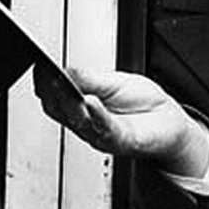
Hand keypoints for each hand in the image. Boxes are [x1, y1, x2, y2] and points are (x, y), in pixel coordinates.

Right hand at [33, 64, 208, 175]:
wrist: (168, 123)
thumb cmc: (143, 104)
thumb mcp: (114, 82)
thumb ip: (88, 78)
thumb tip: (63, 69)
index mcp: (82, 106)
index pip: (54, 97)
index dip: (44, 84)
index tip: (39, 67)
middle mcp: (87, 123)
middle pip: (61, 110)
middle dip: (52, 93)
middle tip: (47, 76)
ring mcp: (101, 134)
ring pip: (79, 120)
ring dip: (70, 103)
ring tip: (63, 85)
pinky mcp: (120, 141)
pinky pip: (105, 128)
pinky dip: (97, 114)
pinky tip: (91, 102)